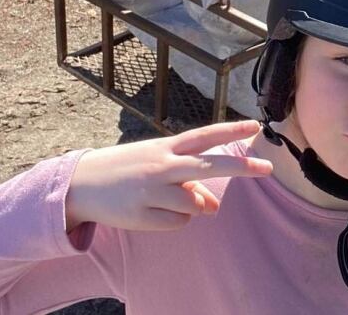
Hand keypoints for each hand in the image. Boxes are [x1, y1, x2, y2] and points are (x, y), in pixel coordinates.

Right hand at [66, 120, 271, 231]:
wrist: (79, 184)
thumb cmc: (126, 171)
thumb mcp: (157, 165)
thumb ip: (189, 180)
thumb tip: (214, 206)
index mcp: (165, 147)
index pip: (204, 135)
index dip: (230, 130)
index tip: (255, 125)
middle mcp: (161, 165)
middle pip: (210, 165)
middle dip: (242, 167)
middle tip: (268, 169)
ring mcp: (152, 190)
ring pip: (195, 202)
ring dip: (192, 205)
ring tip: (163, 199)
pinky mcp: (142, 214)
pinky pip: (178, 222)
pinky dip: (173, 220)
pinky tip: (151, 211)